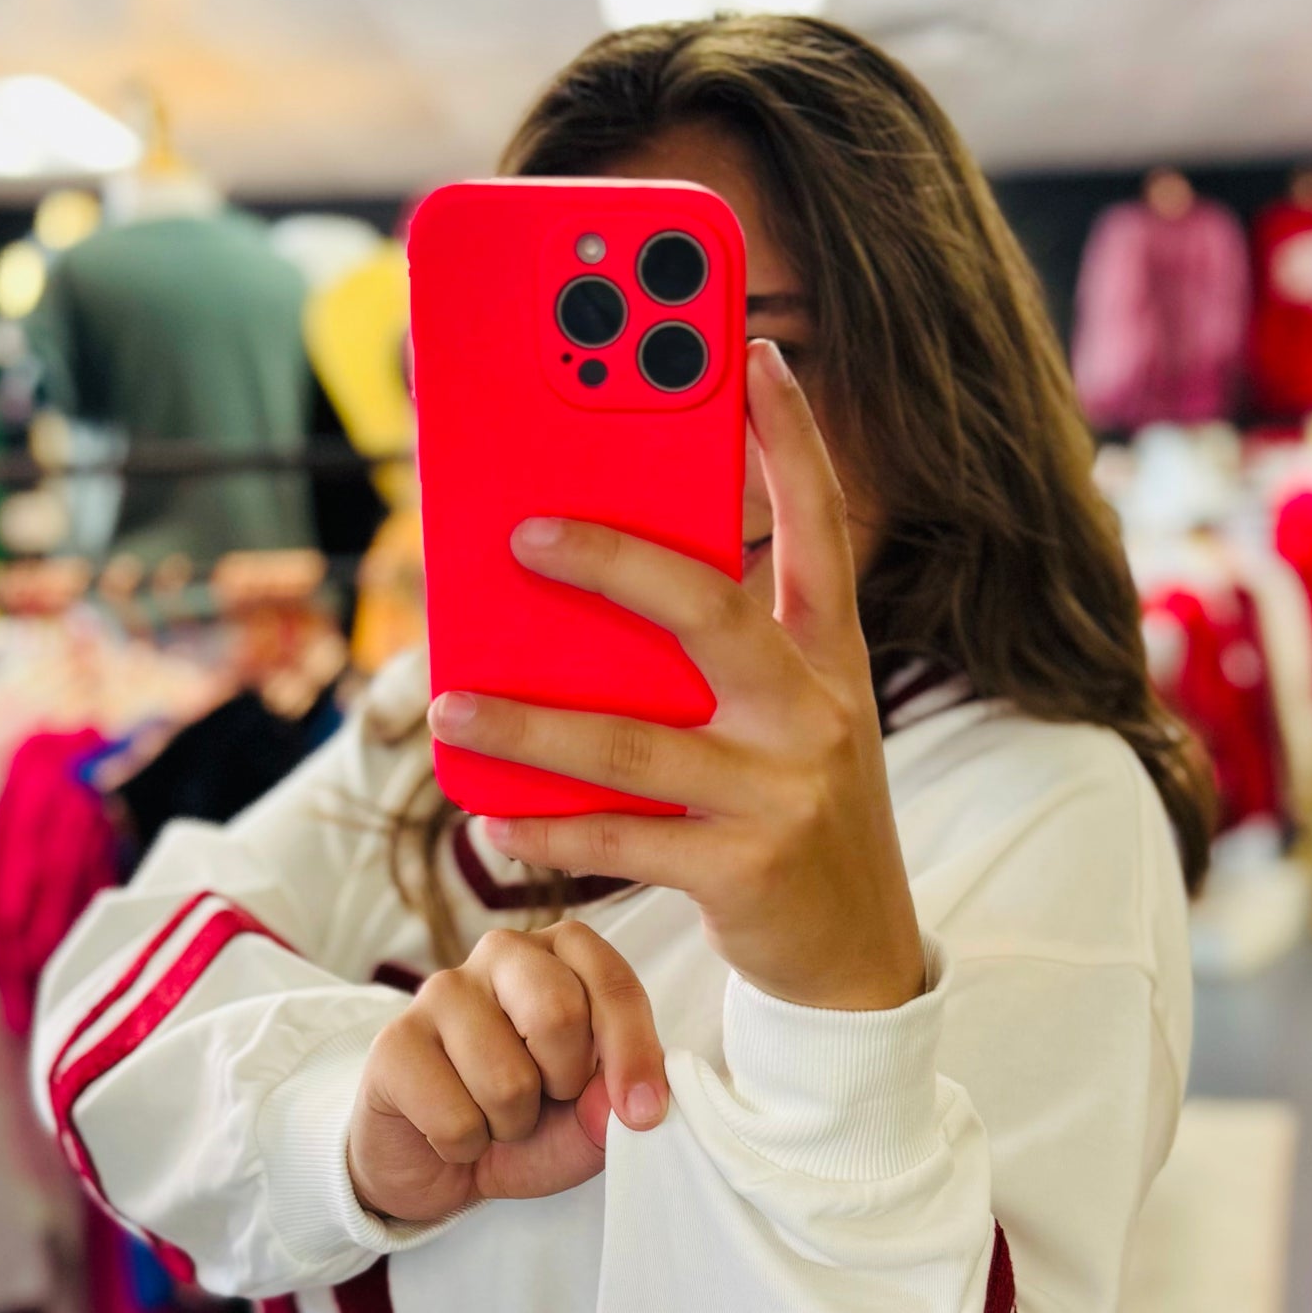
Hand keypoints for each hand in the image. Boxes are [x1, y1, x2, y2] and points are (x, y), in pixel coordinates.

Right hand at [346, 924, 665, 1225]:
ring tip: (494, 1117)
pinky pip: (456, 1118)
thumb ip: (616, 1102)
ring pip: (507, 1079)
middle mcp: (501, 956)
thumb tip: (625, 1102)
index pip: (611, 981)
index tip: (644, 1111)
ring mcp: (439, 991)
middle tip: (546, 1099)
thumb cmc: (522, 1122)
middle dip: (564, 1084)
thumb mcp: (589, 1118)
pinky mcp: (393, 1042)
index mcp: (561, 956)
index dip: (635, 1054)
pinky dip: (465, 1147)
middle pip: (557, 1014)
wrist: (440, 1163)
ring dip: (512, 1124)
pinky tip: (452, 1130)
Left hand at [426, 340, 926, 1014]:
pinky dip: (553, 828)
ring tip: (452, 708)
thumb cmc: (800, 818)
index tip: (754, 352)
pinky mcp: (746, 868)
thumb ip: (719, 659)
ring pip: (637, 740)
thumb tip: (584, 605)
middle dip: (616, 561)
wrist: (860, 959)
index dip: (791, 440)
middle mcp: (816, 713)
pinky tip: (494, 817)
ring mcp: (785, 792)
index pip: (821, 529)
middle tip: (524, 533)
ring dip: (532, 724)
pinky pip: (627, 838)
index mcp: (829, 660)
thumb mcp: (792, 723)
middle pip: (712, 610)